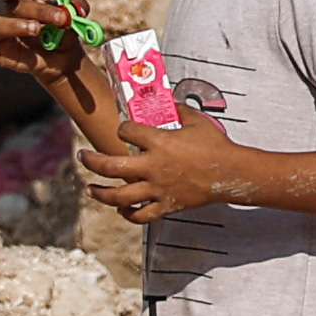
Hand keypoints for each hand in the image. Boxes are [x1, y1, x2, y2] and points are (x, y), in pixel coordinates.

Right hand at [0, 0, 116, 148]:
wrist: (63, 59)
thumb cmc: (63, 31)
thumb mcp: (75, 17)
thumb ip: (78, 7)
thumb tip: (78, 8)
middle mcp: (6, 13)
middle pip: (10, 7)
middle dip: (36, 11)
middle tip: (58, 19)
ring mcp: (1, 35)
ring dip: (15, 27)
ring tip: (36, 31)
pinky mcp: (1, 55)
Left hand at [77, 110, 253, 223]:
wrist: (232, 173)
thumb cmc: (216, 145)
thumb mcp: (196, 120)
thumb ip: (177, 109)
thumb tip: (165, 100)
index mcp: (160, 143)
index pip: (126, 132)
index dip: (122, 129)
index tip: (124, 130)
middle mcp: (153, 167)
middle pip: (110, 166)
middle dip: (91, 161)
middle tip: (82, 156)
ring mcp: (158, 189)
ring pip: (119, 196)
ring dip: (99, 193)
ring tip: (89, 188)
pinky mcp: (166, 205)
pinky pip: (140, 215)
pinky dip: (127, 214)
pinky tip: (120, 209)